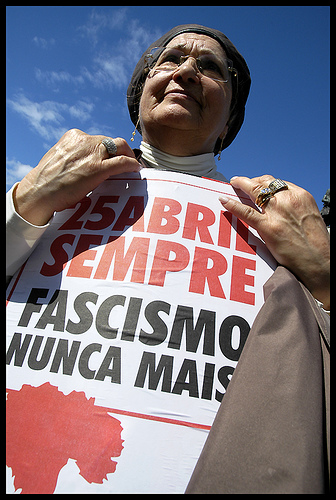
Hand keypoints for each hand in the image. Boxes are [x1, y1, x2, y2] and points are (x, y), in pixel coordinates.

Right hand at [13, 129, 140, 225]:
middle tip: (127, 160)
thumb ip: (75, 157)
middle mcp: (84, 140)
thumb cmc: (47, 182)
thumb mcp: (61, 159)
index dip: (107, 148)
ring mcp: (91, 153)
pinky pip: (122, 162)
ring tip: (133, 165)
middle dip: (120, 150)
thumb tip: (87, 165)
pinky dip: (131, 164)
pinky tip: (136, 169)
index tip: (112, 156)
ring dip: (128, 155)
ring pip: (119, 146)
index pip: (97, 139)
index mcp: (73, 137)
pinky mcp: (97, 168)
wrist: (39, 192)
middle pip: (110, 141)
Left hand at [220, 175, 329, 308]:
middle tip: (240, 181)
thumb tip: (280, 208)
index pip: (277, 183)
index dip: (264, 182)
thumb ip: (295, 209)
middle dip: (251, 181)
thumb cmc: (316, 245)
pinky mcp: (267, 227)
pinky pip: (245, 212)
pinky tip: (224, 201)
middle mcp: (289, 200)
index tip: (257, 183)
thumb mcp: (309, 217)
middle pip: (264, 183)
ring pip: (254, 191)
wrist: (320, 264)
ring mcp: (277, 213)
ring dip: (241, 185)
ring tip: (234, 184)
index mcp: (301, 196)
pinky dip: (232, 204)